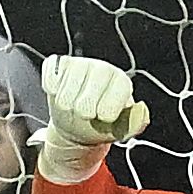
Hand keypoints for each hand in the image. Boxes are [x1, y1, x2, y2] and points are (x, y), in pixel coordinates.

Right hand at [35, 53, 148, 182]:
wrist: (76, 124)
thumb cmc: (99, 125)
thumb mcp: (122, 129)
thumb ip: (135, 122)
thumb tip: (141, 108)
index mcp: (121, 82)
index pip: (115, 93)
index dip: (105, 111)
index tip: (102, 117)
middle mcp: (102, 68)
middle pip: (90, 91)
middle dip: (84, 109)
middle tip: (85, 113)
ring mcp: (79, 64)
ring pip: (67, 87)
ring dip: (66, 102)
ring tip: (72, 105)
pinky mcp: (58, 63)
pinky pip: (51, 74)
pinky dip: (52, 88)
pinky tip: (59, 92)